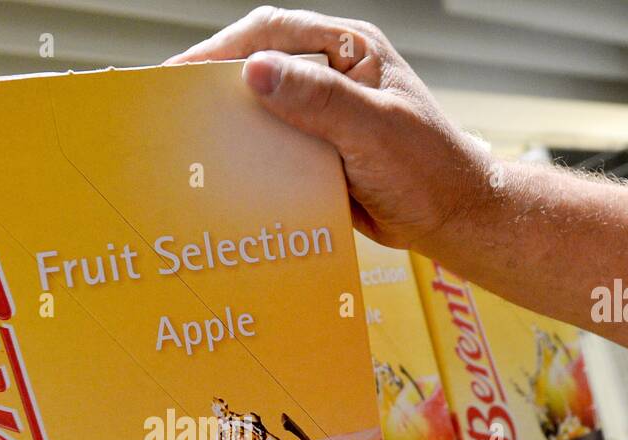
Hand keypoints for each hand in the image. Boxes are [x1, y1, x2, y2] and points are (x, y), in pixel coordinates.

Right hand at [168, 6, 490, 250]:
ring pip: (263, 108)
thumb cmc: (429, 169)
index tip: (180, 72)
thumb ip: (318, 100)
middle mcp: (334, 74)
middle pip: (261, 66)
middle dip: (215, 85)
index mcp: (350, 50)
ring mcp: (326, 113)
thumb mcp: (372, 129)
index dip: (222, 49)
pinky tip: (226, 175)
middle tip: (171, 108)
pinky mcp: (320, 150)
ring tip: (188, 142)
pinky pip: (274, 146)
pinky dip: (250, 158)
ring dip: (229, 124)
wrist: (455, 219)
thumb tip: (255, 71)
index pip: (274, 32)